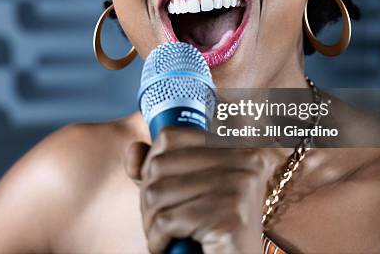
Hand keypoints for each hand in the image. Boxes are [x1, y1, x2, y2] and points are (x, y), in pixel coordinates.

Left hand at [124, 126, 274, 253]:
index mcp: (237, 145)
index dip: (153, 166)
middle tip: (162, 221)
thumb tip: (133, 149)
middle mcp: (246, 159)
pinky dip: (158, 240)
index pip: (170, 137)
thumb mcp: (184, 191)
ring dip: (151, 221)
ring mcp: (240, 186)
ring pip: (157, 193)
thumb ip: (157, 167)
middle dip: (149, 199)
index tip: (162, 191)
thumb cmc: (211, 230)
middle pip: (159, 165)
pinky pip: (166, 221)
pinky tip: (171, 247)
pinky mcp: (231, 218)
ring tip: (167, 235)